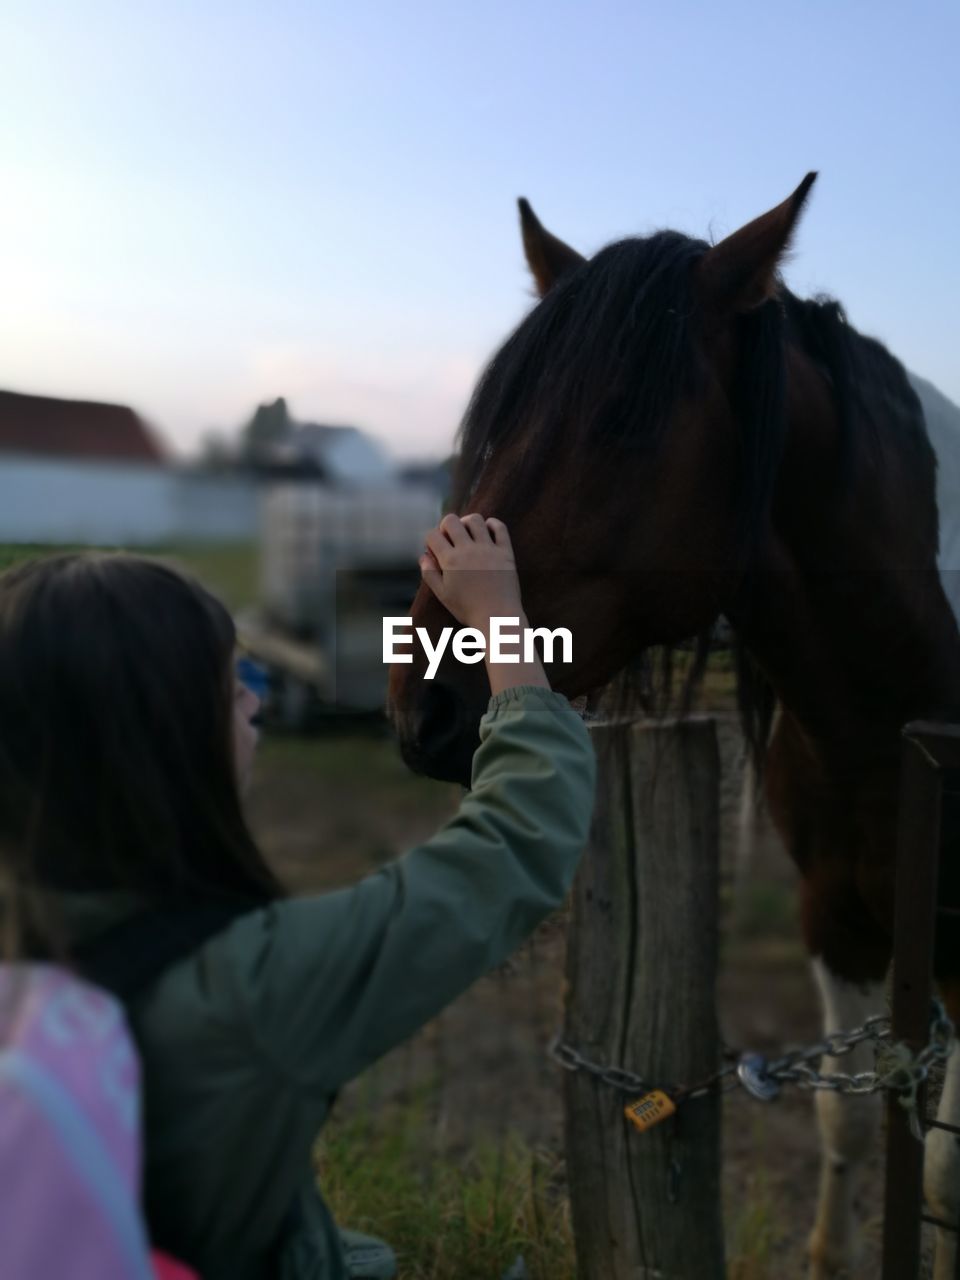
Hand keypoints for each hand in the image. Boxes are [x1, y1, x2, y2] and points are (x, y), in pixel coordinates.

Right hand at [420, 513, 523, 632]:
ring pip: (475, 519)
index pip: (432, 535)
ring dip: (467, 522)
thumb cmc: (467, 609)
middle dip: (446, 526)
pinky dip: (492, 524)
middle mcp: (468, 550)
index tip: (435, 548)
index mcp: (450, 560)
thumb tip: (423, 556)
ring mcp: (488, 549)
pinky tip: (487, 531)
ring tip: (468, 534)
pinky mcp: (505, 552)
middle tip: (450, 538)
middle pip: (451, 520)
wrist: (498, 618)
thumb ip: (429, 573)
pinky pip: (500, 527)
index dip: (430, 539)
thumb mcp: (442, 594)